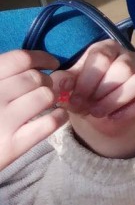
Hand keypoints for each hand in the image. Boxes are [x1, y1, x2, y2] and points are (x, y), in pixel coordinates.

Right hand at [0, 48, 67, 166]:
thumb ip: (3, 77)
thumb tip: (34, 63)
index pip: (19, 59)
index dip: (42, 58)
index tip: (51, 63)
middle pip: (35, 77)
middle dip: (46, 81)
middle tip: (45, 88)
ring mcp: (2, 122)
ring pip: (45, 96)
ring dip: (53, 98)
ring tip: (48, 103)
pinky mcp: (12, 145)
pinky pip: (49, 123)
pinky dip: (59, 117)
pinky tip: (57, 116)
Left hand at [60, 40, 134, 158]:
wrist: (103, 115)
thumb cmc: (86, 93)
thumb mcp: (71, 86)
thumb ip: (63, 82)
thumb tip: (58, 84)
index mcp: (108, 48)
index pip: (101, 56)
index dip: (87, 79)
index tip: (75, 99)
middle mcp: (131, 56)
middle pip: (122, 68)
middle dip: (100, 92)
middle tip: (85, 108)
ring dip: (115, 101)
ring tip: (98, 113)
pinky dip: (130, 111)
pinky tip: (113, 117)